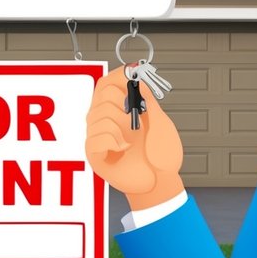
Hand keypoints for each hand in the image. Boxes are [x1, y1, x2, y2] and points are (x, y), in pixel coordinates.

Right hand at [85, 68, 184, 209]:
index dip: (115, 76)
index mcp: (122, 110)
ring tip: (131, 140)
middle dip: (121, 104)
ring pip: (98, 115)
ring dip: (120, 126)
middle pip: (101, 94)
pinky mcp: (95, 153)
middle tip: (134, 120)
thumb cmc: (161, 156)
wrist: (161, 182)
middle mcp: (107, 120)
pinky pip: (96, 137)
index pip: (107, 84)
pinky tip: (123, 149)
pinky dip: (113, 141)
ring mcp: (99, 136)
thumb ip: (148, 101)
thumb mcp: (160, 123)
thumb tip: (136, 79)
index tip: (128, 75)